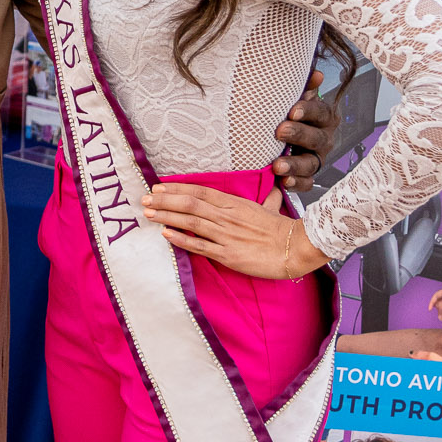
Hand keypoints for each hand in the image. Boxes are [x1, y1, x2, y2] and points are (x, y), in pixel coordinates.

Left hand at [142, 179, 326, 278]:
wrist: (297, 248)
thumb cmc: (284, 230)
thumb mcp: (273, 209)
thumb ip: (268, 201)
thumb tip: (273, 193)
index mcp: (235, 204)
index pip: (200, 192)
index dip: (177, 188)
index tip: (159, 186)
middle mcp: (227, 217)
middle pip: (190, 204)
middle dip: (165, 200)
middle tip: (145, 198)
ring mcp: (226, 235)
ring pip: (190, 222)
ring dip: (167, 216)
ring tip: (148, 212)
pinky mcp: (227, 254)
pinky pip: (199, 245)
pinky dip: (181, 239)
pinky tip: (166, 234)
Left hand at [271, 75, 339, 193]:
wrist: (284, 137)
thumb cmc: (290, 114)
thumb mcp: (296, 99)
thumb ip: (304, 88)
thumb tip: (316, 74)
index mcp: (324, 117)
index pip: (321, 112)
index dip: (309, 110)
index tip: (292, 110)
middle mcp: (324, 139)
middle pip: (316, 138)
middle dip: (298, 134)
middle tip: (280, 131)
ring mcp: (317, 159)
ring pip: (311, 163)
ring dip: (294, 164)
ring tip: (277, 165)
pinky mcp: (308, 176)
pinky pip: (306, 183)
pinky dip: (296, 183)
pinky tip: (284, 182)